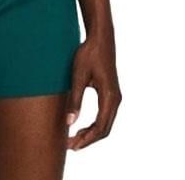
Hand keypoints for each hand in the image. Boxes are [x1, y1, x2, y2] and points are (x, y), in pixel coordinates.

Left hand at [64, 34, 121, 150]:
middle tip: (70, 146)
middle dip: (88, 140)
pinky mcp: (111, 94)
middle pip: (104, 129)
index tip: (72, 145)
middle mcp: (115, 99)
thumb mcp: (78, 75)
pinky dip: (94, 126)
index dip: (86, 139)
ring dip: (91, 134)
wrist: (101, 39)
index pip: (100, 127)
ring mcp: (115, 97)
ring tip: (74, 140)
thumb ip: (75, 99)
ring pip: (105, 124)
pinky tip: (82, 127)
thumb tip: (70, 122)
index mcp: (109, 96)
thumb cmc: (88, 54)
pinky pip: (105, 116)